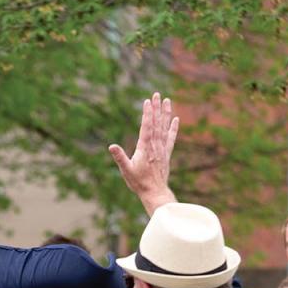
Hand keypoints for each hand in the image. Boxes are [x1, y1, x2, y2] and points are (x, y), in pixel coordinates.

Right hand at [108, 92, 178, 213]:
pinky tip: (176, 119)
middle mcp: (155, 146)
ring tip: (167, 101)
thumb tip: (111, 146)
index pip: (146, 126)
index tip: (147, 101)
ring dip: (165, 114)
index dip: (147, 113)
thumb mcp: (126, 170)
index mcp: (145, 148)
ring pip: (164, 128)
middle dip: (156, 108)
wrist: (155, 192)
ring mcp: (162, 149)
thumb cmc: (139, 183)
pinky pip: (171, 138)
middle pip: (156, 123)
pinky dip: (173, 128)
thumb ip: (120, 157)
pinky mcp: (166, 154)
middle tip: (157, 94)